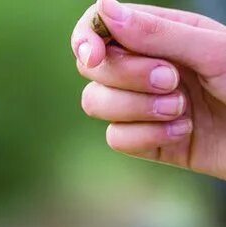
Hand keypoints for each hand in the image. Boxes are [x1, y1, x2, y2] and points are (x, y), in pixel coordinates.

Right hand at [74, 0, 225, 177]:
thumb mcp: (212, 51)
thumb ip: (157, 33)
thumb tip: (103, 9)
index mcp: (162, 34)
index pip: (100, 27)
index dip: (87, 39)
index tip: (94, 55)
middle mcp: (146, 66)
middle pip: (93, 68)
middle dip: (127, 77)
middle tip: (171, 81)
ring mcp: (142, 105)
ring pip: (96, 103)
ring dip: (137, 109)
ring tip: (182, 110)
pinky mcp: (146, 140)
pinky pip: (117, 138)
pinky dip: (148, 136)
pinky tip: (183, 132)